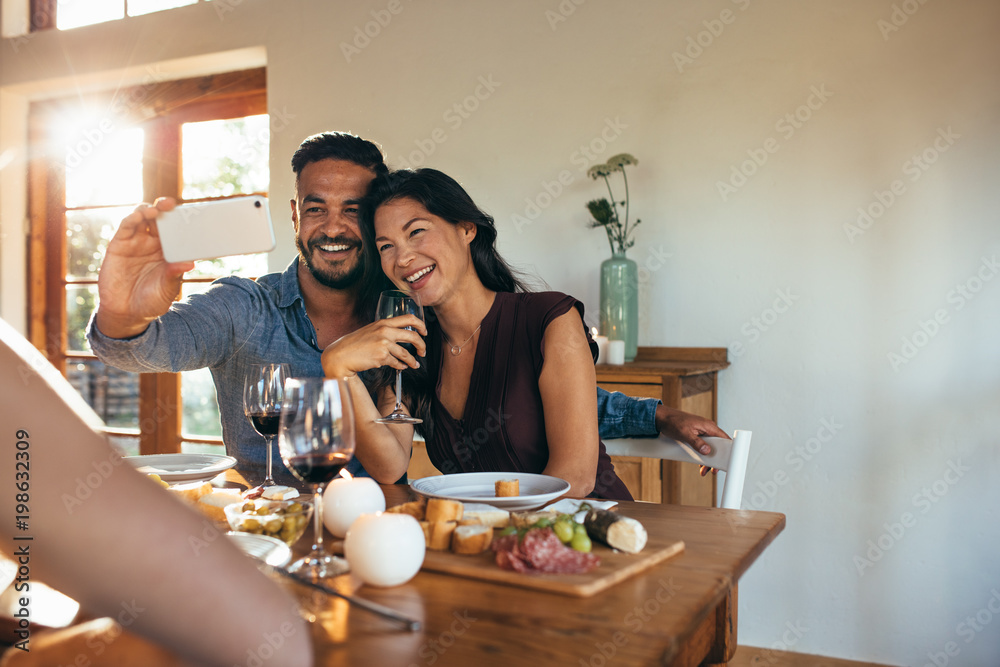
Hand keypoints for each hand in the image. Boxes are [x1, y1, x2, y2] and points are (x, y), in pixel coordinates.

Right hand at [94, 198, 194, 338]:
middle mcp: (152, 244)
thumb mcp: (167, 289)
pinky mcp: (119, 245)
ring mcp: (135, 243)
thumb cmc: (151, 301)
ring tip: (155, 211)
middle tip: (171, 204)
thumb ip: (175, 275)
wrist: (126, 314)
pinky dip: (131, 218)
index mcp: (168, 251)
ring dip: (148, 210)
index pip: (175, 229)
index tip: (189, 213)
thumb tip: (190, 263)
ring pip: (141, 218)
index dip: (180, 219)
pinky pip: (125, 227)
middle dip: (164, 208)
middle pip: (158, 218)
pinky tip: (138, 216)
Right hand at [321, 315, 426, 378]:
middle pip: (413, 336)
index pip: (409, 318)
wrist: (341, 355)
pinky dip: (401, 366)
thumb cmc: (355, 344)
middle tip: (423, 351)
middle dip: (422, 345)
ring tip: (415, 364)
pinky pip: (397, 363)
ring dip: (413, 360)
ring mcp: (384, 344)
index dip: (421, 324)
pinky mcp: (382, 357)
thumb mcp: (371, 330)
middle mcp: (385, 331)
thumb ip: (385, 331)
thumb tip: (400, 337)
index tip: (425, 331)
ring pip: (406, 353)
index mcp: (383, 322)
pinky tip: (402, 367)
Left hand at [653, 406, 729, 475]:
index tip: (726, 461)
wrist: (661, 418)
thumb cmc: (672, 421)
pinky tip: (699, 463)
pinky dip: (702, 455)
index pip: (724, 439)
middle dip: (715, 459)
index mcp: (708, 426)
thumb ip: (696, 442)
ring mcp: (702, 432)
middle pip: (717, 446)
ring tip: (704, 470)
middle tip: (713, 470)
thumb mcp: (684, 433)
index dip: (728, 450)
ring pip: (710, 448)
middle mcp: (707, 429)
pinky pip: (703, 446)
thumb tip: (707, 451)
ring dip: (708, 459)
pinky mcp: (696, 435)